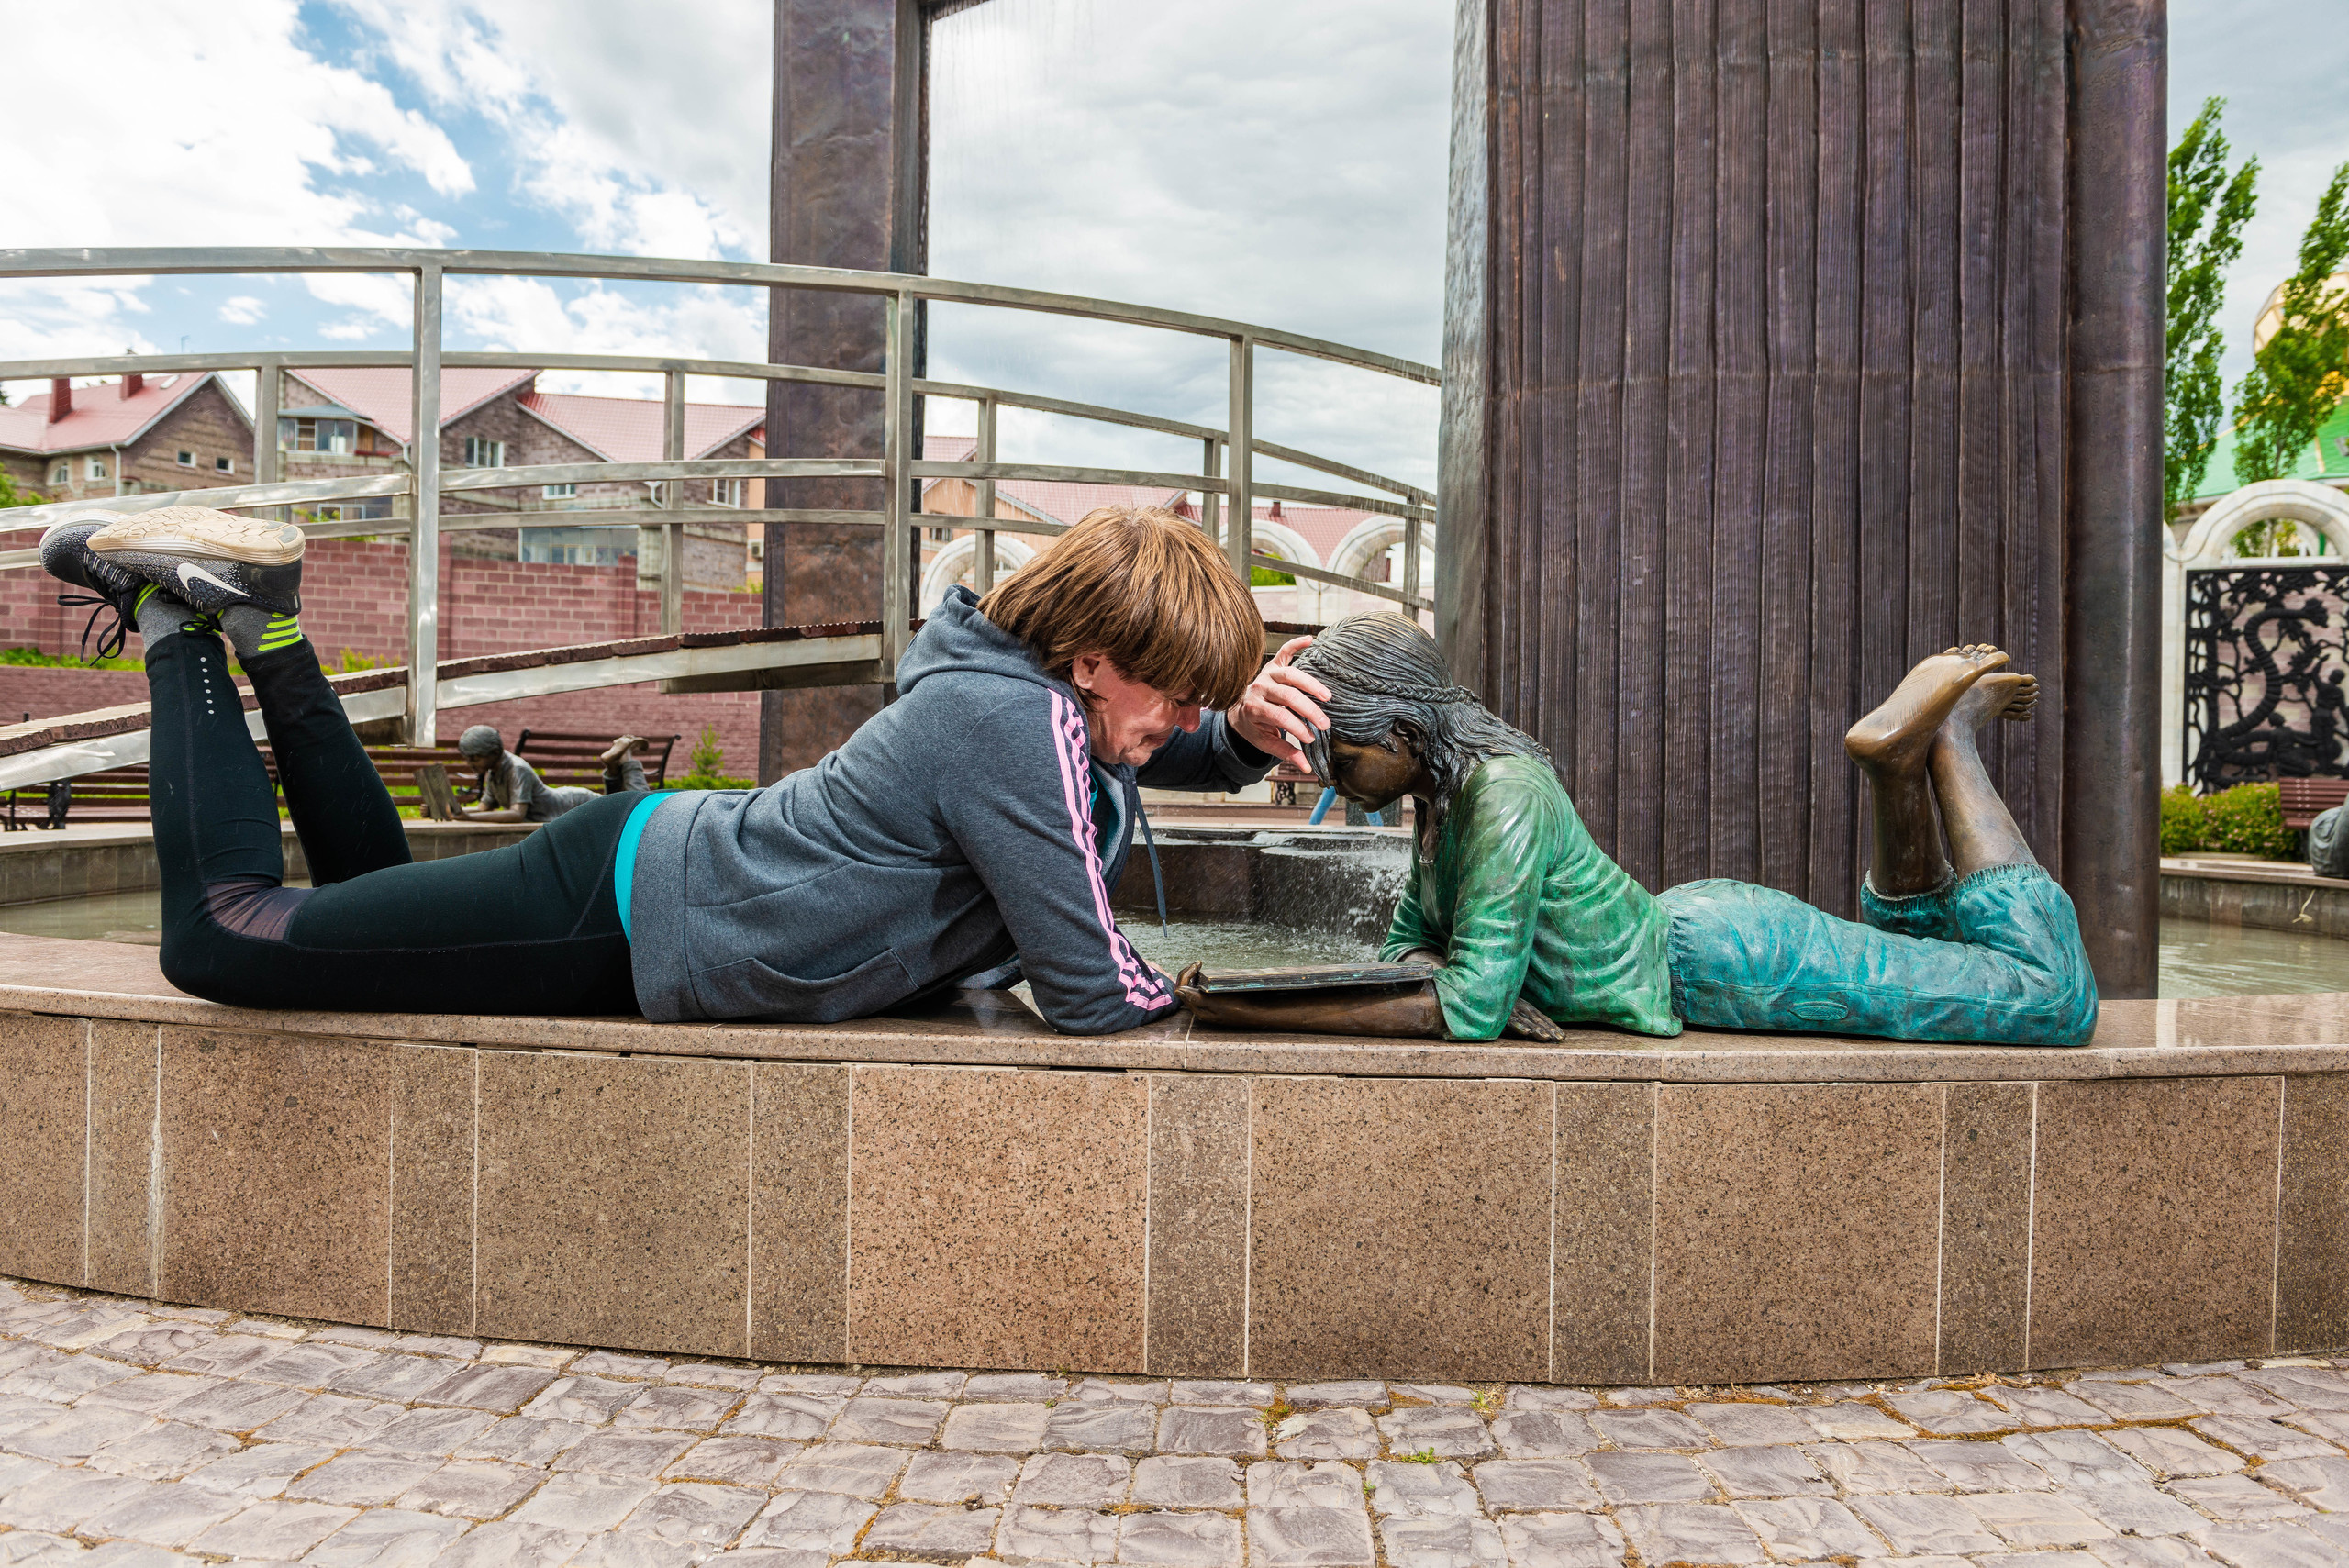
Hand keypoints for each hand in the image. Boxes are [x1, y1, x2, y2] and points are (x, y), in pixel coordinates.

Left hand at [1225, 635, 1330, 766]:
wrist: (1237, 709)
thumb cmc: (1253, 726)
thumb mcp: (1264, 742)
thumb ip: (1286, 752)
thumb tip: (1307, 767)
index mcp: (1255, 708)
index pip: (1280, 716)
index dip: (1297, 727)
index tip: (1311, 738)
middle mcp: (1259, 688)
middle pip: (1288, 695)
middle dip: (1309, 710)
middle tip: (1325, 723)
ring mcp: (1265, 674)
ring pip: (1290, 674)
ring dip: (1310, 684)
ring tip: (1327, 696)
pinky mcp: (1272, 665)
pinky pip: (1284, 651)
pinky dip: (1296, 643)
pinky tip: (1311, 640)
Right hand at [1503, 996, 1563, 1042]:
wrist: (1484, 989)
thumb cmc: (1500, 1000)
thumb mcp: (1515, 1006)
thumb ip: (1524, 1016)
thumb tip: (1534, 1029)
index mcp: (1526, 1006)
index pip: (1542, 1018)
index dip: (1552, 1026)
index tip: (1563, 1036)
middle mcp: (1521, 1008)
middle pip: (1538, 1020)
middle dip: (1550, 1030)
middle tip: (1560, 1039)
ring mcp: (1512, 1011)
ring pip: (1527, 1022)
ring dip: (1537, 1030)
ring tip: (1546, 1038)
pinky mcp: (1502, 1014)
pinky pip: (1511, 1021)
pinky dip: (1519, 1026)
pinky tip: (1527, 1032)